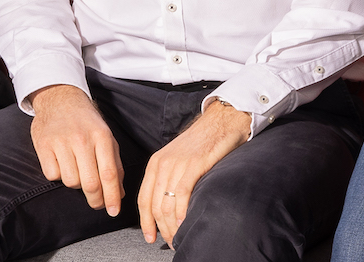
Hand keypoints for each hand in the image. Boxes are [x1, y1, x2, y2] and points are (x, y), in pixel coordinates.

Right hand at [29, 84, 124, 215]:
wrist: (60, 98)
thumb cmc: (86, 121)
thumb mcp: (106, 137)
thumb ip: (114, 165)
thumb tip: (119, 194)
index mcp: (102, 136)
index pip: (109, 174)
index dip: (112, 197)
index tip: (113, 211)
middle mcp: (82, 139)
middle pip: (90, 183)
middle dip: (95, 200)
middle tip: (97, 203)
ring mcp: (61, 142)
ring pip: (71, 182)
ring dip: (76, 184)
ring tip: (77, 170)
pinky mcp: (43, 145)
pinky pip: (52, 175)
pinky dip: (58, 175)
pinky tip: (61, 162)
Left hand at [138, 99, 250, 245]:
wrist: (220, 122)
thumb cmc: (202, 143)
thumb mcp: (177, 160)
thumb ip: (170, 180)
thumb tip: (168, 209)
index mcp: (155, 164)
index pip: (144, 199)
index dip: (145, 222)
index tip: (150, 237)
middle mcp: (162, 164)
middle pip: (155, 205)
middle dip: (160, 228)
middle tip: (169, 241)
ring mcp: (177, 164)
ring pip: (167, 203)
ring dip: (172, 225)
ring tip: (179, 237)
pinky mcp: (194, 164)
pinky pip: (182, 193)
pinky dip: (182, 212)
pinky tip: (185, 223)